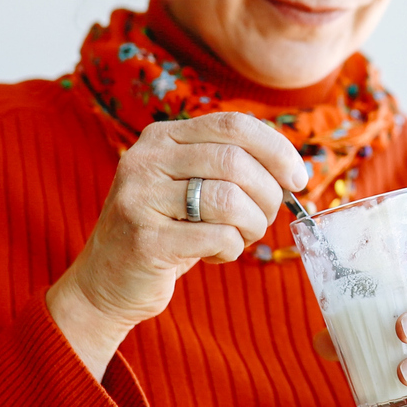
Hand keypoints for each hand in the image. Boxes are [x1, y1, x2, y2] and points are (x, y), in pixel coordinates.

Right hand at [47, 113, 307, 377]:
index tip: (298, 178)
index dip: (276, 149)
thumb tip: (294, 170)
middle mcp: (145, 159)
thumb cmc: (167, 231)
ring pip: (230, 199)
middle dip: (268, 194)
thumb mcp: (191, 185)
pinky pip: (217, 237)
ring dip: (252, 225)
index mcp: (161, 136)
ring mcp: (140, 198)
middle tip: (267, 219)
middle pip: (236, 162)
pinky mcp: (145, 240)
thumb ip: (230, 166)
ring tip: (241, 238)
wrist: (108, 282)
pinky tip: (216, 254)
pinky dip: (231, 249)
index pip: (234, 125)